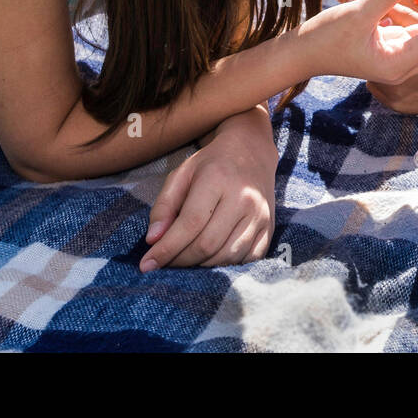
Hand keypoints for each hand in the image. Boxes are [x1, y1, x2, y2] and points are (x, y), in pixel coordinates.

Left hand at [139, 110, 276, 270]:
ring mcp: (261, 214)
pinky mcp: (270, 228)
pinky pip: (246, 260)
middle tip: (165, 263)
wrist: (252, 152)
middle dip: (180, 260)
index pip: (190, 224)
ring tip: (186, 259)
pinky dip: (225, 266)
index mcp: (218, 179)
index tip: (147, 264)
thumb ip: (164, 206)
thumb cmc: (211, 164)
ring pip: (226, 257)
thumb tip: (153, 240)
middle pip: (208, 245)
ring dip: (201, 266)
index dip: (167, 248)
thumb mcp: (181, 174)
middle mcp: (244, 198)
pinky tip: (211, 258)